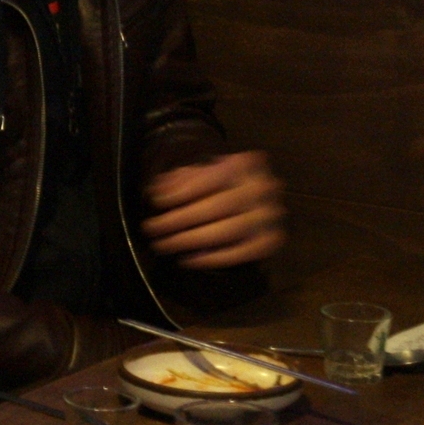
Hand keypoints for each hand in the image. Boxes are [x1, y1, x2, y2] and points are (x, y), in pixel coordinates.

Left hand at [143, 151, 284, 268]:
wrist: (255, 198)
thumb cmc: (221, 184)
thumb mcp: (201, 173)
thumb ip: (180, 179)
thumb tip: (157, 190)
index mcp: (245, 165)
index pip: (212, 178)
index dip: (183, 191)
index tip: (156, 202)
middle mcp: (263, 188)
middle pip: (218, 206)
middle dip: (180, 219)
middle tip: (152, 229)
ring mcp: (270, 216)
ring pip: (229, 230)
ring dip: (191, 240)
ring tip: (164, 245)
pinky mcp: (271, 239)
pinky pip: (242, 252)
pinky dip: (213, 258)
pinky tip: (188, 259)